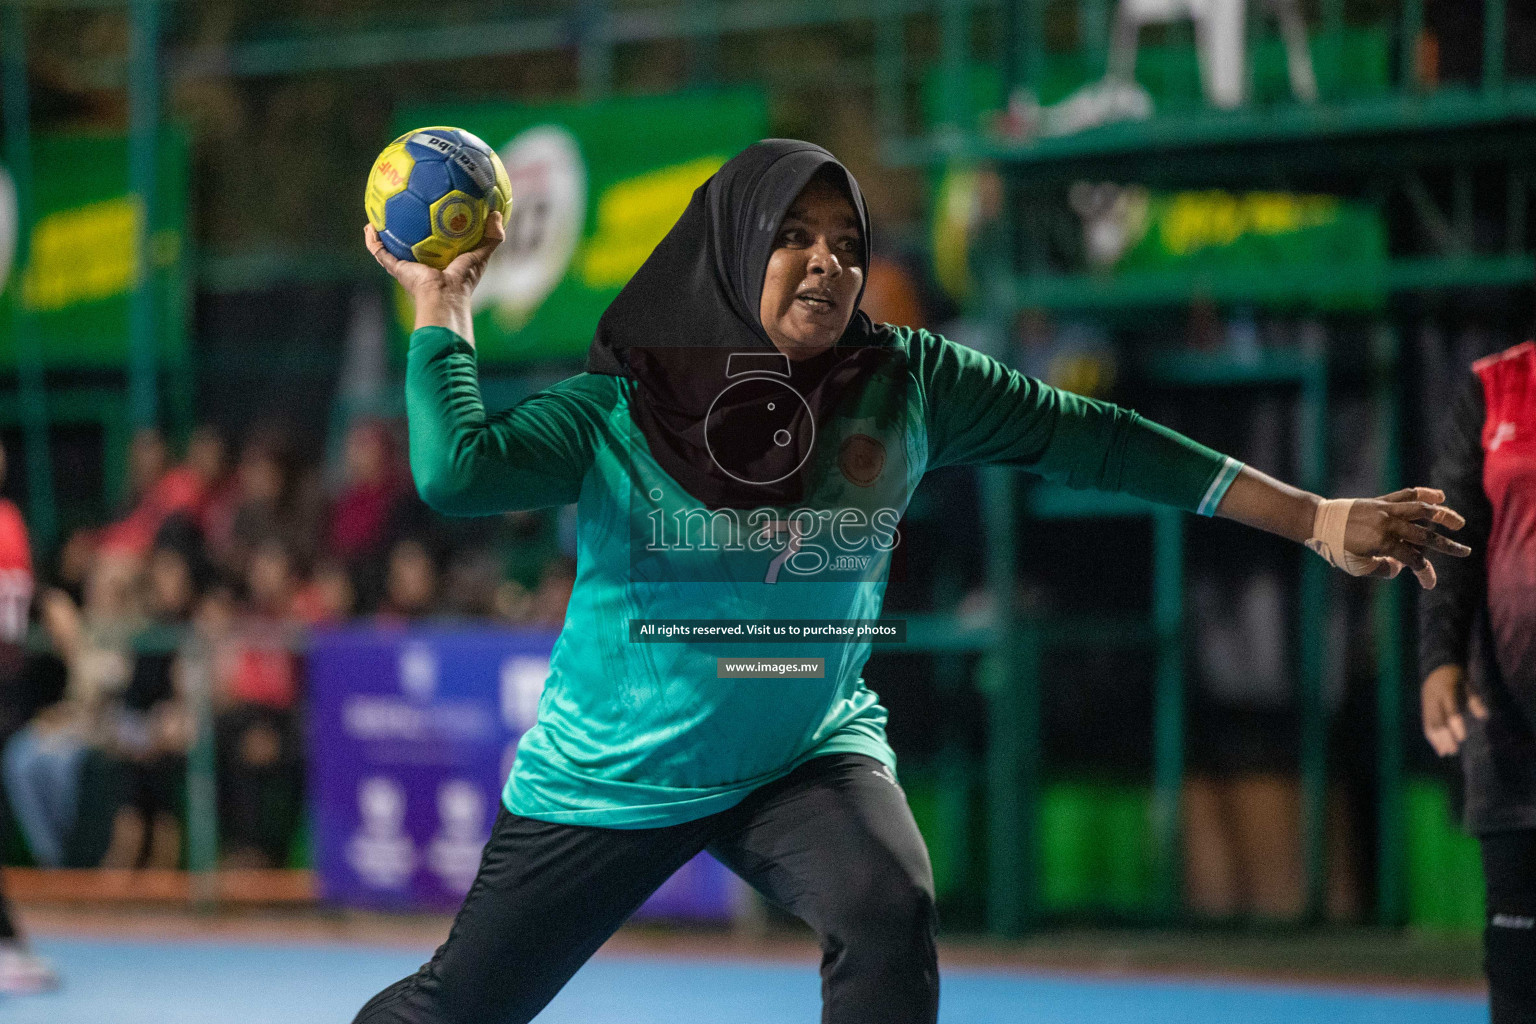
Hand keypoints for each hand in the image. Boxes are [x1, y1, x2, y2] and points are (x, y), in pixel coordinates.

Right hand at [364, 211, 503, 336]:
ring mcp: (407, 267)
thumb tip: (497, 213)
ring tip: (375, 218)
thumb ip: (492, 236)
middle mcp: (421, 264)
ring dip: (381, 235)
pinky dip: (372, 242)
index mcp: (440, 260)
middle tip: (398, 210)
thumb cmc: (464, 279)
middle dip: (403, 231)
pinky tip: (369, 227)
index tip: (427, 210)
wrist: (445, 295)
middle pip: (409, 245)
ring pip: (389, 249)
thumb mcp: (482, 254)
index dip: (431, 229)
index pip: (434, 243)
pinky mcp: (396, 269)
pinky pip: (380, 253)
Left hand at [1342, 487, 1470, 588]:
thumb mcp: (1357, 567)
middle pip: (1425, 535)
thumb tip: (1401, 567)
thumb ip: (1382, 569)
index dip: (1425, 573)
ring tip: (1459, 523)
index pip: (1413, 560)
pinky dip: (1424, 494)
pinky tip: (1439, 496)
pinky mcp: (1381, 501)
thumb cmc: (1335, 548)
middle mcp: (1388, 524)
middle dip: (1447, 546)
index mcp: (1382, 543)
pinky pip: (1406, 495)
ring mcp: (1386, 510)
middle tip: (1465, 551)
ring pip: (1422, 510)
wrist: (1318, 521)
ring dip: (1444, 515)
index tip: (1430, 585)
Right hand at [1421, 663, 1487, 755]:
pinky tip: (1438, 748)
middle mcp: (1434, 700)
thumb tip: (1484, 717)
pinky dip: (1431, 738)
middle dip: (1445, 738)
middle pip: (1437, 722)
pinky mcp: (1424, 709)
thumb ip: (1475, 700)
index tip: (1462, 739)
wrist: (1436, 668)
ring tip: (1446, 753)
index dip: (1455, 726)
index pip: (1450, 712)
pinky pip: (1426, 725)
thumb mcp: (1469, 684)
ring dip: (1437, 741)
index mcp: (1446, 692)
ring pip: (1429, 725)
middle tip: (1454, 751)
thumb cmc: (1457, 677)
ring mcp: (1427, 705)